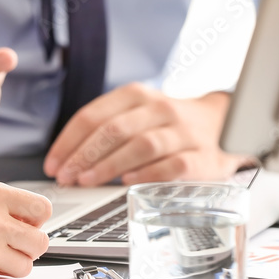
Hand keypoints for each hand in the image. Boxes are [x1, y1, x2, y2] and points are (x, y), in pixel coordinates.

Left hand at [44, 84, 244, 185]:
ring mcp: (183, 132)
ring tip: (87, 181)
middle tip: (66, 176)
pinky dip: (148, 174)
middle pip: (114, 130)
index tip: (53, 163)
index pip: (94, 115)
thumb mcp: (137, 113)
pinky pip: (172, 166)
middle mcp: (160, 109)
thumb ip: (106, 130)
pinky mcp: (203, 157)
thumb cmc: (168, 123)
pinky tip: (127, 183)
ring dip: (109, 165)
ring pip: (141, 145)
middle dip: (84, 155)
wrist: (224, 122)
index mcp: (137, 95)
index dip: (69, 141)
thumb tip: (67, 160)